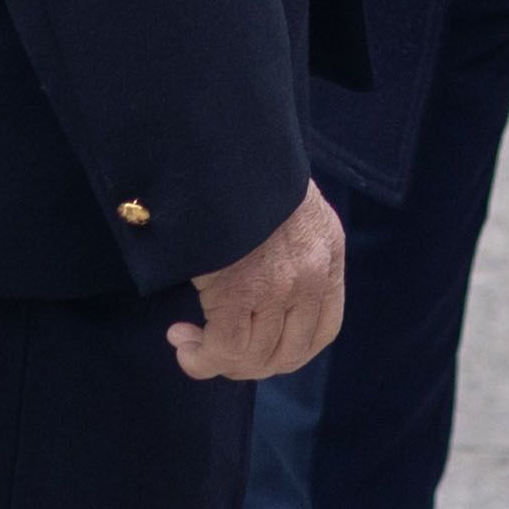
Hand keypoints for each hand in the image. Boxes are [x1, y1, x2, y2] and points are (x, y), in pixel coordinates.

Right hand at [168, 182, 343, 381]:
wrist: (223, 144)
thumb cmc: (245, 172)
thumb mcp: (289, 207)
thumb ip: (291, 248)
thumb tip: (263, 290)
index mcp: (327, 252)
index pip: (324, 330)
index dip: (290, 352)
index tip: (258, 348)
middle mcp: (312, 276)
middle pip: (289, 354)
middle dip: (250, 363)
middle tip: (216, 350)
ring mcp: (278, 287)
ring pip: (254, 357)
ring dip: (217, 360)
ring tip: (189, 341)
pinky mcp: (239, 292)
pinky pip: (222, 349)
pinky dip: (199, 356)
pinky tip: (180, 338)